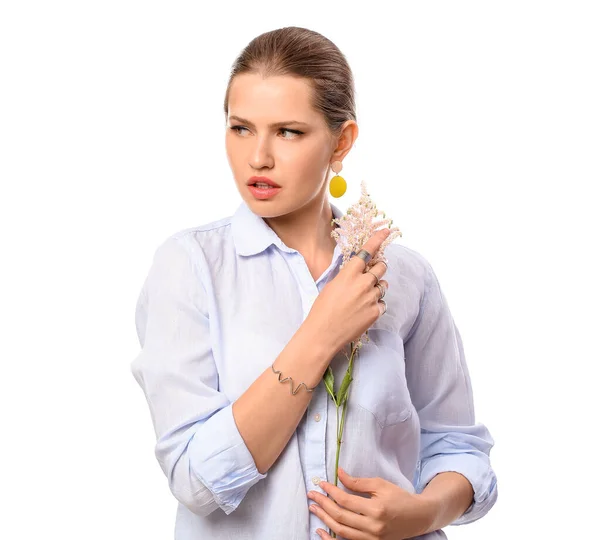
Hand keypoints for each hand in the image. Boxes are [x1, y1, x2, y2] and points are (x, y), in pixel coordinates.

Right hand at [305, 228, 390, 355]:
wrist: (323, 334)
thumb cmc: (322, 309)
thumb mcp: (331, 285)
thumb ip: (347, 275)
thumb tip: (359, 269)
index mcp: (349, 274)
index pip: (367, 251)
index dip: (378, 239)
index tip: (386, 231)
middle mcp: (363, 283)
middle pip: (381, 267)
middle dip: (378, 268)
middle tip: (372, 273)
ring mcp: (371, 298)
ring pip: (383, 285)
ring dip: (377, 287)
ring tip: (362, 298)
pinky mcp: (376, 312)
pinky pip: (382, 303)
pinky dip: (376, 304)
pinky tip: (363, 311)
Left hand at [307, 468, 435, 539]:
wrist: (418, 517)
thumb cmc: (400, 497)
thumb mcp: (381, 484)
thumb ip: (358, 482)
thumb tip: (339, 474)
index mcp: (376, 509)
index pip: (346, 501)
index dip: (331, 491)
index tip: (321, 483)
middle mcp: (373, 527)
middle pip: (340, 516)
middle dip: (323, 504)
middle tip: (311, 494)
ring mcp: (372, 538)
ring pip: (341, 531)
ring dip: (324, 519)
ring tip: (314, 508)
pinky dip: (332, 538)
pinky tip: (321, 531)